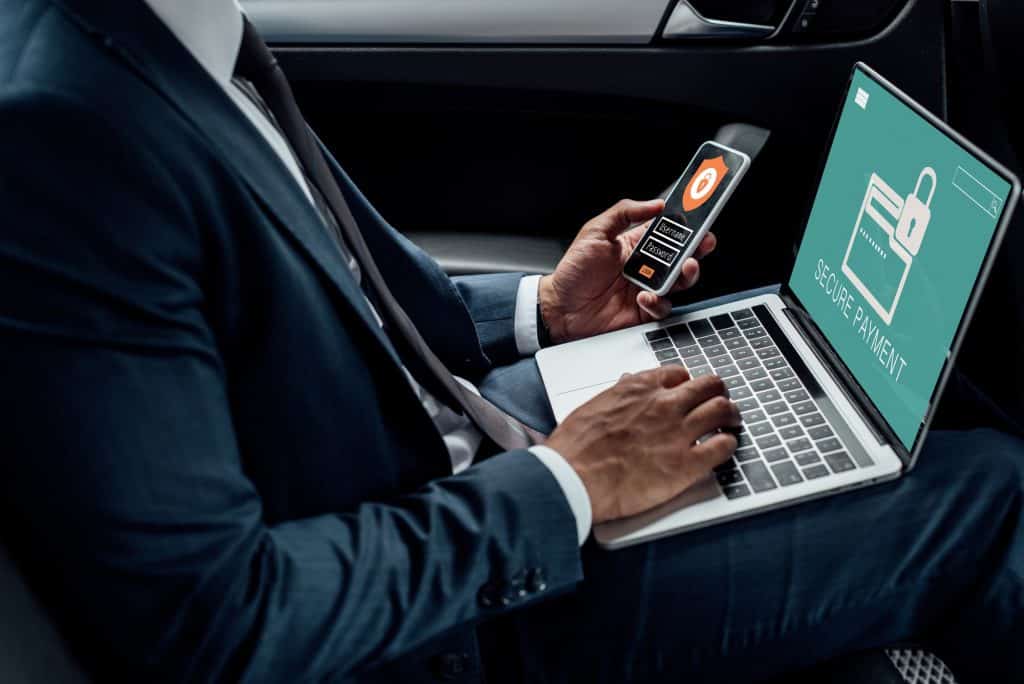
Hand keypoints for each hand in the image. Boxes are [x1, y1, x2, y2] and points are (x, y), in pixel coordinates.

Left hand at [539, 199, 716, 343]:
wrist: (559, 308)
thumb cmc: (573, 271)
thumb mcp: (595, 232)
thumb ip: (624, 213)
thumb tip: (655, 203)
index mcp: (636, 244)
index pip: (669, 231)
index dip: (687, 225)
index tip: (700, 216)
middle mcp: (646, 266)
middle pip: (683, 255)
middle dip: (698, 248)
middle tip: (702, 243)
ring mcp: (647, 289)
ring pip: (681, 281)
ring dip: (687, 274)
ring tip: (684, 267)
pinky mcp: (644, 311)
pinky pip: (663, 307)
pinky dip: (658, 301)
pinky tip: (644, 297)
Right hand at [546, 366, 739, 523]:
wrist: (573, 478)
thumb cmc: (575, 448)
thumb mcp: (593, 407)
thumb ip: (617, 396)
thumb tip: (626, 388)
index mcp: (639, 389)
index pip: (678, 374)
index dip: (687, 383)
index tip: (689, 391)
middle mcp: (663, 405)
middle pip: (709, 386)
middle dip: (718, 392)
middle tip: (721, 401)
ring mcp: (678, 433)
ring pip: (722, 410)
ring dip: (731, 415)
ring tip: (732, 422)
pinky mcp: (686, 464)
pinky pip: (723, 446)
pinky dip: (729, 445)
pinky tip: (725, 448)